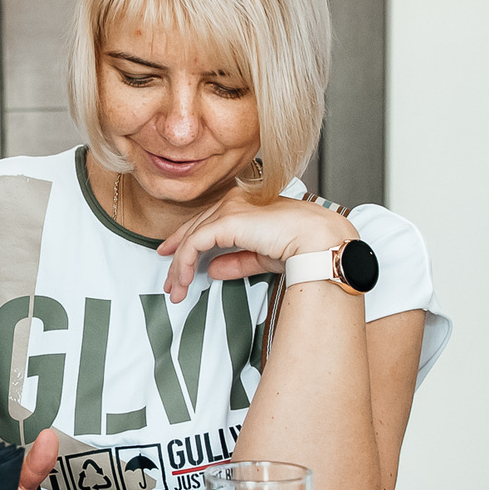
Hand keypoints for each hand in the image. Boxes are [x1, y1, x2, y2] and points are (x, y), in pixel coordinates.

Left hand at [152, 196, 351, 302]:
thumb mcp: (262, 256)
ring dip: (180, 266)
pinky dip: (184, 263)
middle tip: (170, 280)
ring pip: (191, 237)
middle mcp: (235, 201)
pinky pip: (194, 243)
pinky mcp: (226, 221)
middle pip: (195, 227)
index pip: (208, 221)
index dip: (187, 239)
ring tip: (176, 289)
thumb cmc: (303, 245)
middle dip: (178, 256)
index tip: (173, 257)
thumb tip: (213, 269)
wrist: (318, 241)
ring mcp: (230, 208)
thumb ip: (237, 261)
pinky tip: (184, 280)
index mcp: (246, 204)